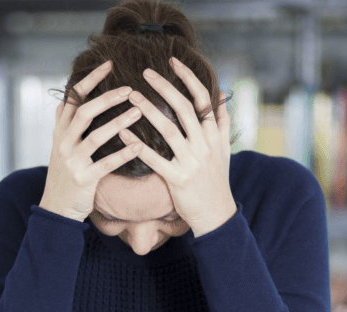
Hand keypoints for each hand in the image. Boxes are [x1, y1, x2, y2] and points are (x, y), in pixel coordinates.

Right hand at [39, 61, 144, 221]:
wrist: (56, 208)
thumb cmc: (65, 175)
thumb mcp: (59, 146)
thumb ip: (65, 123)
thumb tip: (70, 97)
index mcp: (60, 131)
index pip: (72, 98)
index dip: (90, 80)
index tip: (108, 64)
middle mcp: (63, 143)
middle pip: (84, 112)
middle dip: (107, 98)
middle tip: (130, 89)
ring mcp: (72, 161)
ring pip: (96, 136)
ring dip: (119, 122)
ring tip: (139, 112)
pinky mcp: (83, 179)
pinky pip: (106, 164)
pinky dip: (123, 154)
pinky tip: (140, 146)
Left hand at [120, 57, 235, 236]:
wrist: (216, 215)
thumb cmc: (217, 181)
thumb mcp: (225, 149)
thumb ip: (222, 121)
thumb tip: (221, 93)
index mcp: (214, 135)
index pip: (203, 98)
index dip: (188, 77)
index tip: (173, 61)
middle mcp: (204, 145)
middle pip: (183, 108)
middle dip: (164, 86)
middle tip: (145, 72)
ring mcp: (191, 162)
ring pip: (168, 129)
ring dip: (148, 110)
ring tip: (130, 96)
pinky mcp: (177, 179)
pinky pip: (154, 158)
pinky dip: (137, 144)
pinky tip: (121, 132)